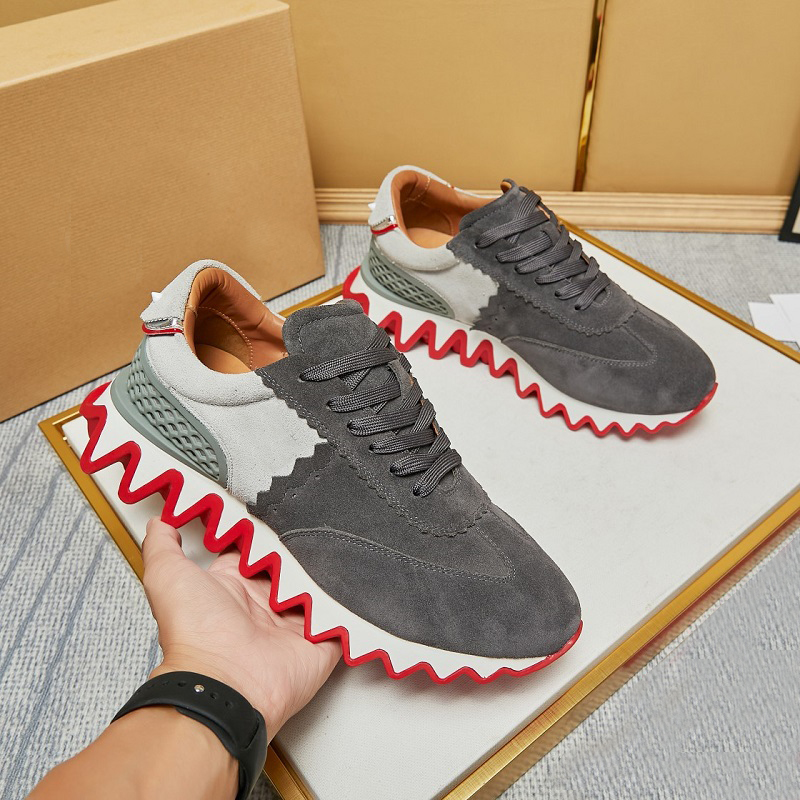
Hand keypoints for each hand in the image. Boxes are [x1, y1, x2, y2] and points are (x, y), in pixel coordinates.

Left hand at [142, 517, 339, 737]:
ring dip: (327, 569)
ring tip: (336, 544)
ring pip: (320, 586)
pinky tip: (354, 580)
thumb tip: (161, 521)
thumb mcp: (168, 576)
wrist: (226, 684)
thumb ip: (163, 544)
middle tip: (313, 523)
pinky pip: (344, 616)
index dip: (265, 530)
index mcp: (234, 587)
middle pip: (293, 564)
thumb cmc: (195, 634)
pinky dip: (350, 603)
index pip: (257, 549)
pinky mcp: (322, 641)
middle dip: (302, 546)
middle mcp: (265, 604)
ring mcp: (295, 623)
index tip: (276, 505)